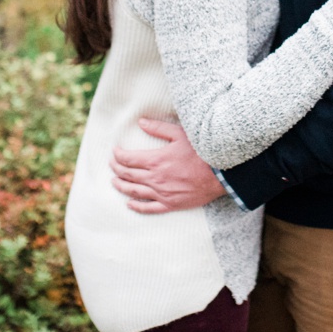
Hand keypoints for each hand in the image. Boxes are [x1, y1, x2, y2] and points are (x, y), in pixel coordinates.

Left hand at [110, 118, 226, 213]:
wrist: (220, 174)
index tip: (115, 151)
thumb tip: (140, 122)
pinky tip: (129, 204)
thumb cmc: (201, 152)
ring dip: (122, 186)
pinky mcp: (170, 204)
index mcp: (156, 160)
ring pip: (134, 191)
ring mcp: (162, 193)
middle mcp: (155, 178)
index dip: (118, 155)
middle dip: (117, 169)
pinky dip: (136, 206)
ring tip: (114, 182)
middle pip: (128, 175)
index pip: (129, 159)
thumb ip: (158, 128)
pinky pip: (148, 208)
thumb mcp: (180, 134)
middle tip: (112, 164)